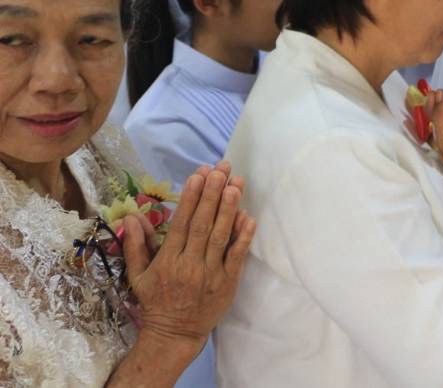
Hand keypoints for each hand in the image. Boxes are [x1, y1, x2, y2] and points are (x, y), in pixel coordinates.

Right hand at [125, 162, 256, 351]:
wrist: (174, 335)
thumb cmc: (156, 301)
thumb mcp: (137, 275)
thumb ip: (136, 245)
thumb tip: (132, 216)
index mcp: (167, 261)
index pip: (181, 223)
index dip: (190, 198)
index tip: (198, 174)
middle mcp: (189, 265)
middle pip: (202, 224)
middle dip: (212, 195)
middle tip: (221, 169)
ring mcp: (210, 273)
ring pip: (220, 236)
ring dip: (229, 209)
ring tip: (236, 184)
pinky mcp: (228, 282)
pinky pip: (236, 256)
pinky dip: (242, 236)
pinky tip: (248, 216)